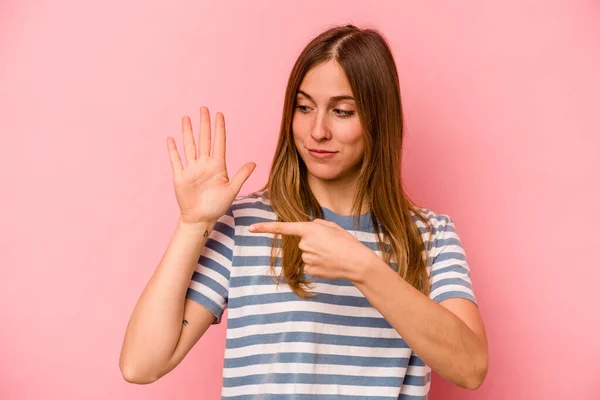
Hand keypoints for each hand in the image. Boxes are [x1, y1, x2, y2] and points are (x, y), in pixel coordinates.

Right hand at [167, 107, 255, 223]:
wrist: (201, 218)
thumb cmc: (217, 206)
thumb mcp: (232, 190)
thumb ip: (241, 175)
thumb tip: (254, 163)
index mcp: (217, 166)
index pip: (219, 142)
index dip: (219, 128)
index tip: (219, 114)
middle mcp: (204, 164)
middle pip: (204, 139)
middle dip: (204, 124)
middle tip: (204, 108)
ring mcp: (192, 169)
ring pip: (189, 146)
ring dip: (187, 132)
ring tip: (186, 118)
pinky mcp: (180, 176)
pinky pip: (175, 160)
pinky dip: (173, 150)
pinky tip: (171, 139)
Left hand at [248, 218, 376, 282]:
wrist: (357, 263)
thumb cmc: (347, 242)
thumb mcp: (333, 227)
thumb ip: (318, 225)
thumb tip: (309, 228)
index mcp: (310, 229)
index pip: (284, 228)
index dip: (266, 228)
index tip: (251, 228)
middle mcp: (305, 243)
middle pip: (301, 243)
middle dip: (312, 243)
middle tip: (329, 245)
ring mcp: (307, 258)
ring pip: (305, 255)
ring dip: (316, 254)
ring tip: (331, 254)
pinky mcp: (310, 269)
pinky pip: (310, 265)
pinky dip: (318, 264)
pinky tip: (329, 264)